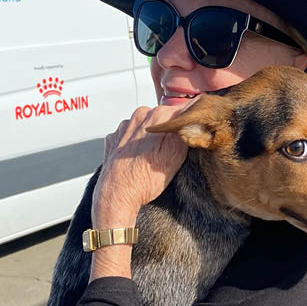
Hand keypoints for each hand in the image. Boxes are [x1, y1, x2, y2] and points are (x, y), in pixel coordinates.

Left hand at [92, 103, 190, 228]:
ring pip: (147, 126)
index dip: (189, 121)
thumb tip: (191, 118)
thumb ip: (184, 131)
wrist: (117, 196)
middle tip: (170, 151)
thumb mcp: (176, 156)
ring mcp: (124, 127)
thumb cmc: (145, 179)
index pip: (182, 109)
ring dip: (152, 137)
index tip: (192, 132)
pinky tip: (139, 158)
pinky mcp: (114, 138)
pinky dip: (137, 144)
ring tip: (152, 157)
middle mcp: (139, 116)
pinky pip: (131, 135)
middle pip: (163, 117)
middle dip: (169, 130)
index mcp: (156, 116)